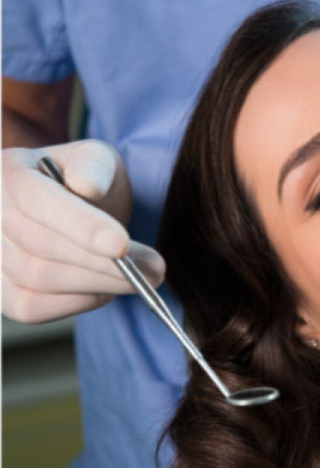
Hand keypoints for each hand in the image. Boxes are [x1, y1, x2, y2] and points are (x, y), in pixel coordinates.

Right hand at [2, 140, 164, 322]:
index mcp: (9, 172)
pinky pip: (32, 308)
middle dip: (104, 262)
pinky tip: (106, 289)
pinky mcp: (0, 292)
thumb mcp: (97, 160)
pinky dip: (77, 302)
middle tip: (155, 269)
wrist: (70, 208)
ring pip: (39, 280)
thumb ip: (94, 166)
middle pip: (41, 247)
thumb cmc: (85, 180)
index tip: (122, 245)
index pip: (37, 200)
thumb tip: (87, 186)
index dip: (80, 225)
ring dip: (98, 283)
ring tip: (141, 278)